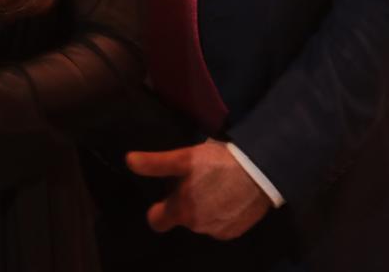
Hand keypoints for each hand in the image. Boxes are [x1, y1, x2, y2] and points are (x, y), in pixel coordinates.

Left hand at [126, 140, 271, 239]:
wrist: (260, 172)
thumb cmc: (218, 163)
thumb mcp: (184, 158)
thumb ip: (155, 163)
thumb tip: (128, 161)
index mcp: (181, 211)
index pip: (156, 221)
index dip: (157, 209)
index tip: (165, 196)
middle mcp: (198, 226)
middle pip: (181, 218)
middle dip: (184, 203)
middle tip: (194, 182)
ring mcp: (218, 231)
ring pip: (201, 221)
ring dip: (203, 208)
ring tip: (213, 186)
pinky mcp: (236, 231)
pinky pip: (219, 224)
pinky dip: (220, 213)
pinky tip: (227, 195)